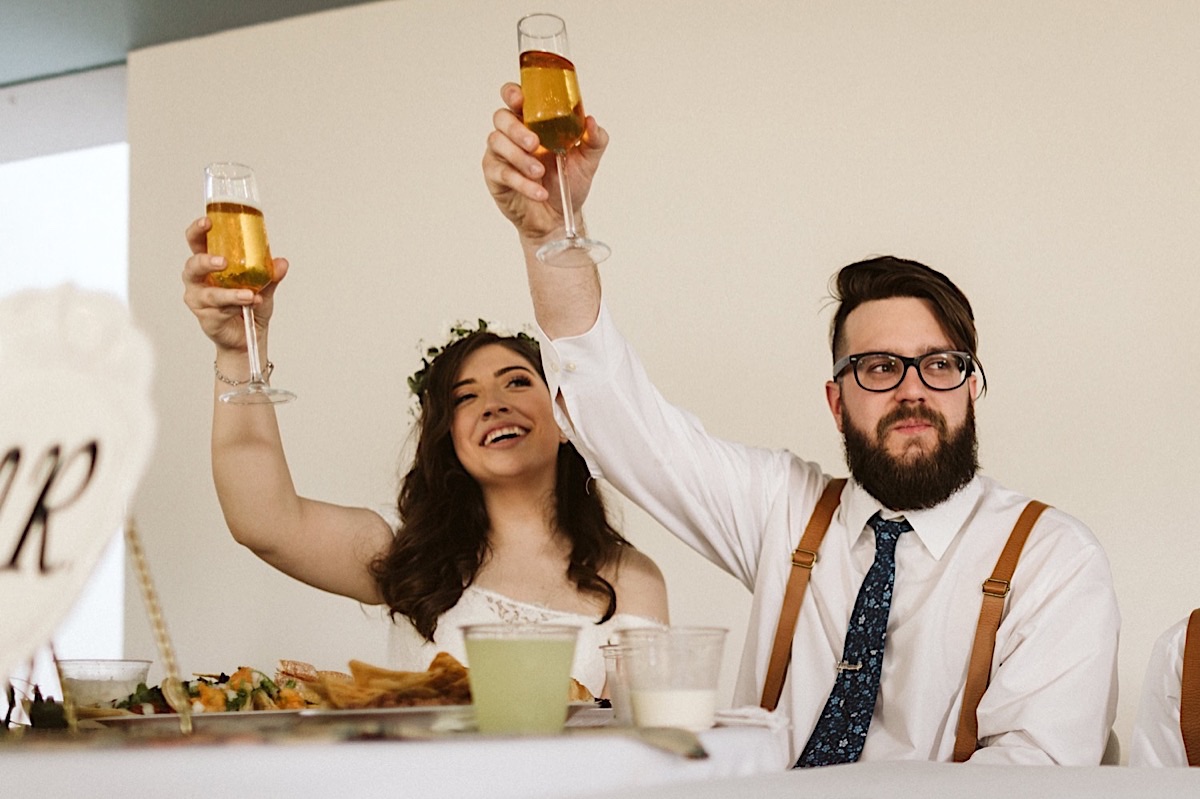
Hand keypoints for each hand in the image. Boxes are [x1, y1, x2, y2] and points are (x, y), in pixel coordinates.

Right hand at [182, 216, 287, 352]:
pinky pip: (220, 310)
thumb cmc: (249, 305)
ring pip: (210, 293)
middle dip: (206, 261)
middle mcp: (199, 280)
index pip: (197, 242)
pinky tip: (251, 303)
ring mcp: (200, 300)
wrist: (249, 337)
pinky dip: (237, 306)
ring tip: (249, 293)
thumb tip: (281, 263)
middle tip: (223, 261)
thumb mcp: (264, 286)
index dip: (198, 231)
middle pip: (193, 265)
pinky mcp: (207, 318)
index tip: (208, 222)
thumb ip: (270, 274)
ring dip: (231, 293)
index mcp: (209, 264)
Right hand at [482, 82, 607, 242]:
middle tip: (535, 142)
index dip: (514, 93)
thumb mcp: (588, 160)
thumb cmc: (568, 182)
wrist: (560, 217)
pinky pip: (502, 172)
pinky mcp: (495, 175)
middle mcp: (514, 134)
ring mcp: (502, 154)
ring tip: (538, 172)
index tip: (521, 99)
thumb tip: (591, 122)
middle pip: (501, 117)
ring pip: (497, 142)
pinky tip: (538, 191)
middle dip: (516, 128)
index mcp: (534, 121)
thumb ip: (594, 139)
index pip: (515, 97)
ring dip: (519, 157)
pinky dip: (521, 182)